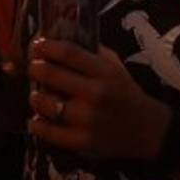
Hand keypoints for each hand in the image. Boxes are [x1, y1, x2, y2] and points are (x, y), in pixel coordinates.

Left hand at [27, 38, 171, 161]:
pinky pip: (50, 132)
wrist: (147, 129)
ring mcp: (87, 119)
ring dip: (35, 97)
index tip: (36, 45)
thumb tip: (59, 38)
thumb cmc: (126, 92)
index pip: (68, 52)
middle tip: (32, 68)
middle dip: (35, 68)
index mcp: (104, 72)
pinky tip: (36, 119)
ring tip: (36, 95)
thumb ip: (91, 53)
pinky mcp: (82, 141)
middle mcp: (95, 94)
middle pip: (52, 75)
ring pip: (47, 104)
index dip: (46, 46)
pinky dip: (37, 125)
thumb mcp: (115, 66)